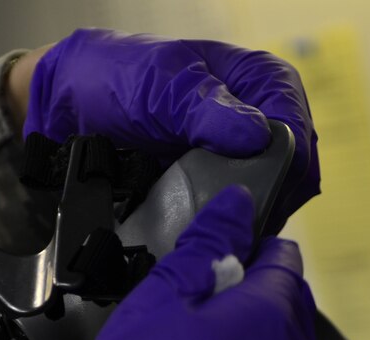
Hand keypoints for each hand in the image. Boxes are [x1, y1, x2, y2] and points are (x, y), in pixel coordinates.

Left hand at [21, 28, 319, 232]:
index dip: (289, 161)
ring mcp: (245, 157)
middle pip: (295, 169)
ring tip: (227, 228)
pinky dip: (237, 223)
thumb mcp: (162, 87)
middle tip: (241, 218)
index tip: (264, 188)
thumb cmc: (118, 80)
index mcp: (259, 79)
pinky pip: (246, 212)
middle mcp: (262, 118)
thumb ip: (208, 109)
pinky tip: (220, 230)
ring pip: (276, 196)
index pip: (298, 126)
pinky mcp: (225, 186)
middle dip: (274, 195)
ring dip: (256, 214)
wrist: (71, 109)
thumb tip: (255, 135)